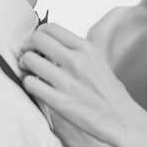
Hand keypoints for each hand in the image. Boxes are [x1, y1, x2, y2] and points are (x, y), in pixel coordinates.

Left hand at [19, 23, 136, 146]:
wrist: (121, 118)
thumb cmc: (108, 91)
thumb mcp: (98, 60)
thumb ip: (76, 49)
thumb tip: (51, 41)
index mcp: (86, 48)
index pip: (50, 27)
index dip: (38, 34)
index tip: (37, 44)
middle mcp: (76, 60)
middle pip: (36, 39)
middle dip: (27, 46)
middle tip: (29, 56)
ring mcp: (67, 81)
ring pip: (29, 60)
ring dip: (25, 65)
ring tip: (31, 72)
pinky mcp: (59, 101)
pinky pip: (30, 84)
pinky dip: (29, 84)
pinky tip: (36, 87)